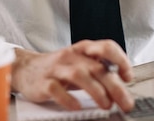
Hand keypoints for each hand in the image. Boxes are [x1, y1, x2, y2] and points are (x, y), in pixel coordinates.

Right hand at [11, 40, 133, 111]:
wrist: (26, 69)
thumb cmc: (59, 68)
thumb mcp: (80, 63)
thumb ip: (99, 72)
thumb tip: (120, 88)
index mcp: (84, 49)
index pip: (107, 47)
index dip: (121, 60)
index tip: (128, 77)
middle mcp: (72, 56)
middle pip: (97, 68)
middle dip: (114, 86)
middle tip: (125, 102)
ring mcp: (57, 68)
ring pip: (79, 75)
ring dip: (96, 91)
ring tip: (106, 105)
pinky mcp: (43, 82)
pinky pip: (55, 89)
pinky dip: (68, 98)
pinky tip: (77, 106)